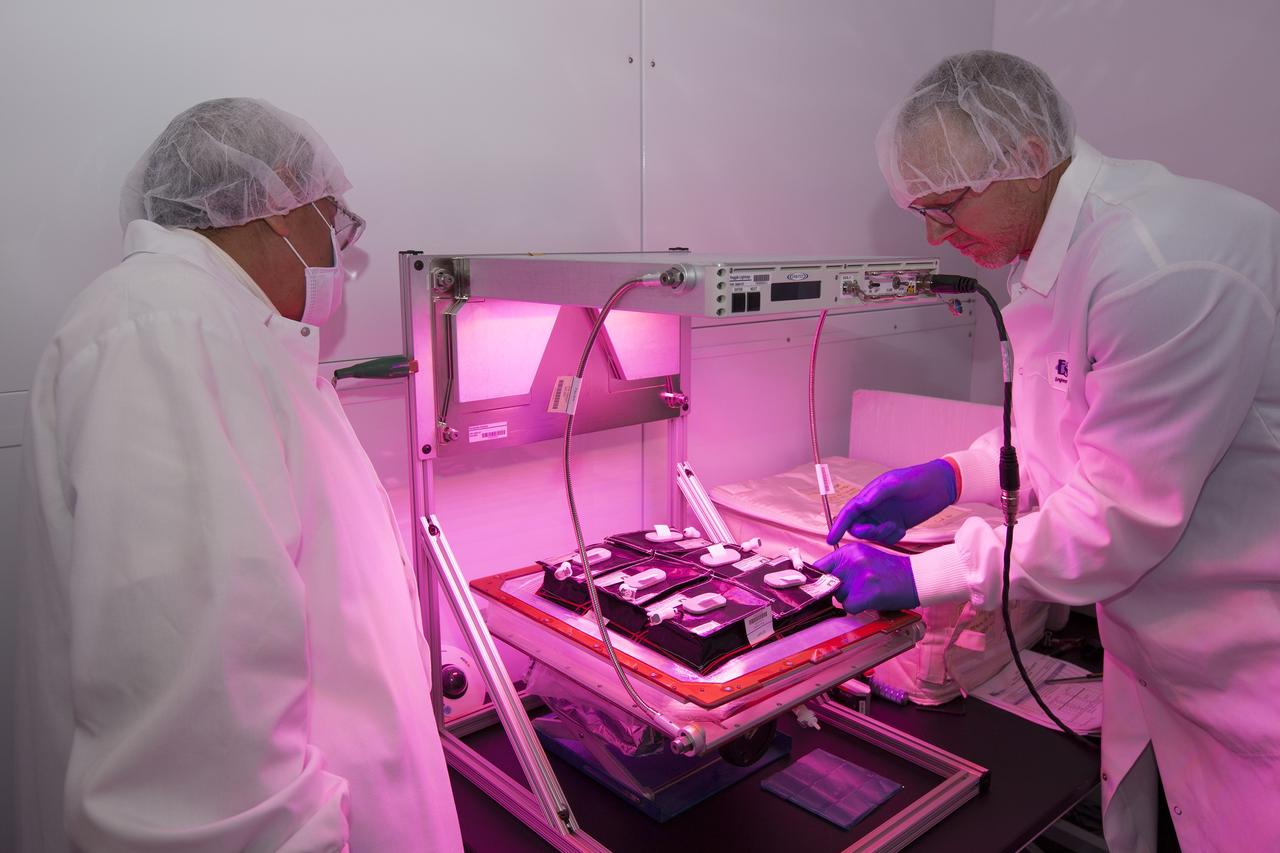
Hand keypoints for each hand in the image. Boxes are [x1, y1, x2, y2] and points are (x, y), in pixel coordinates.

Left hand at [814, 543, 918, 612]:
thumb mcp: (863, 558)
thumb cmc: (890, 571)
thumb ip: (843, 566)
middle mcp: (852, 561)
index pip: (819, 567)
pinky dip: (858, 608)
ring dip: (850, 600)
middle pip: (828, 585)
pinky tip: (871, 600)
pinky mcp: (868, 592)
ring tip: (868, 592)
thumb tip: (819, 581)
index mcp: (849, 551)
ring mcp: (860, 577)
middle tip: (857, 589)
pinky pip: (849, 607)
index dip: (817, 580)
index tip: (817, 587)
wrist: (916, 577)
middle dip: (838, 591)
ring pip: (839, 597)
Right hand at [826, 458, 956, 545]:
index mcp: (869, 496)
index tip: (831, 538)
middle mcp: (874, 507)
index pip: (849, 512)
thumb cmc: (917, 478)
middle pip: (857, 527)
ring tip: (896, 526)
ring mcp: (885, 517)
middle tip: (880, 530)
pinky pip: (887, 538)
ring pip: (872, 535)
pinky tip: (903, 528)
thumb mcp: (895, 483)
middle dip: (865, 532)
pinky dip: (892, 537)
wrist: (941, 485)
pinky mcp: (897, 525)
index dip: (838, 525)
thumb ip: (876, 495)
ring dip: (881, 535)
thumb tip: (859, 505)